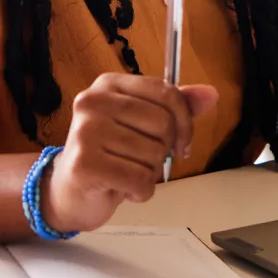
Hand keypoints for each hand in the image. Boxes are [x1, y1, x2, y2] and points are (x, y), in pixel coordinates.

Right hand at [43, 74, 216, 233]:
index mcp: (109, 84)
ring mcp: (85, 132)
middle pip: (163, 124)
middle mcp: (93, 102)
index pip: (167, 93)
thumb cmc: (108, 155)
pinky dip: (140, 192)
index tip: (182, 143)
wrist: (67, 192)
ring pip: (154, 155)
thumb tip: (210, 94)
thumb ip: (175, 109)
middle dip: (164, 150)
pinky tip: (122, 189)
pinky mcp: (85, 164)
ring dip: (149, 173)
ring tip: (126, 173)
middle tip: (143, 161)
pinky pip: (140, 180)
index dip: (185, 122)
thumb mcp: (141, 125)